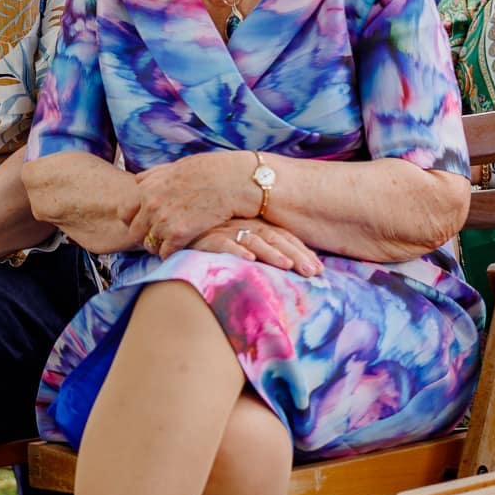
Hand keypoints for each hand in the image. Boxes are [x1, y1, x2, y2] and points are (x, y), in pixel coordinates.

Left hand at [131, 152, 250, 254]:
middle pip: (135, 232)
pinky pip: (165, 253)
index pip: (124, 212)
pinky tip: (181, 249)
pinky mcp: (179, 234)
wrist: (234, 181)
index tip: (144, 223)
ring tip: (172, 244)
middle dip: (145, 236)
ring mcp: (163, 220)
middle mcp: (150, 204)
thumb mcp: (176, 166)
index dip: (133, 220)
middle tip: (159, 237)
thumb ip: (154, 175)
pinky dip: (172, 254)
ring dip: (160, 246)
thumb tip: (138, 181)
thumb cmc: (209, 170)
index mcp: (148, 187)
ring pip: (150, 245)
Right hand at [188, 218, 322, 276]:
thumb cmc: (208, 238)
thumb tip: (290, 271)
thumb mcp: (237, 242)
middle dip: (295, 254)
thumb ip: (260, 251)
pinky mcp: (202, 236)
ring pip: (253, 239)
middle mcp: (241, 224)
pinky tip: (249, 260)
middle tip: (313, 272)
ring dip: (271, 253)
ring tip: (287, 266)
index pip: (282, 236)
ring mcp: (222, 229)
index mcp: (252, 223)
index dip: (301, 251)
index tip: (319, 270)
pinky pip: (222, 243)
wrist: (174, 225)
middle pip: (274, 238)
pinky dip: (236, 250)